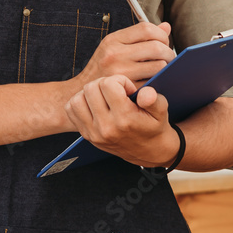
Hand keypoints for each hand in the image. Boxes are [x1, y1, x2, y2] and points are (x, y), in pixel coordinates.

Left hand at [64, 74, 181, 168]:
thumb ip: (154, 99)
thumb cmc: (154, 125)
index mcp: (124, 119)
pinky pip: (71, 110)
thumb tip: (145, 94)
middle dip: (105, 84)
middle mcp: (106, 127)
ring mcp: (93, 133)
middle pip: (91, 88)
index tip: (128, 90)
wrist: (149, 151)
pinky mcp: (86, 135)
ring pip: (78, 98)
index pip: (108, 84)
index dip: (120, 81)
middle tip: (117, 92)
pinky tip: (94, 104)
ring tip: (104, 97)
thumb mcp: (161, 111)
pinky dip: (80, 102)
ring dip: (90, 93)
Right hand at [74, 21, 173, 87]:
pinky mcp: (127, 90)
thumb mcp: (115, 46)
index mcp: (113, 40)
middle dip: (169, 52)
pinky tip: (156, 80)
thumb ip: (140, 36)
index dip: (161, 34)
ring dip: (167, 68)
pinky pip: (154, 82)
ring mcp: (121, 73)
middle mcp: (115, 55)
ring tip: (164, 69)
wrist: (83, 91)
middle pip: (156, 47)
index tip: (163, 41)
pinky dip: (159, 81)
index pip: (146, 29)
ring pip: (159, 66)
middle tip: (169, 58)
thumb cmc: (103, 67)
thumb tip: (166, 26)